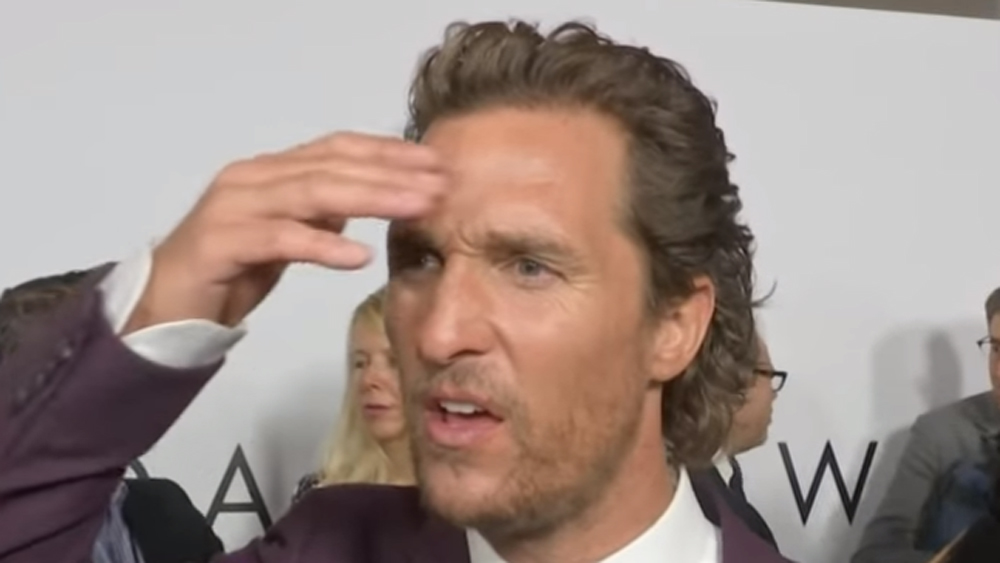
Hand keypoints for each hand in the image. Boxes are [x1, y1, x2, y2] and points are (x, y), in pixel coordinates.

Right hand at [124, 132, 446, 331]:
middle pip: (332, 166)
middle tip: (440, 185)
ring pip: (311, 192)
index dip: (388, 152)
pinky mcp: (220, 243)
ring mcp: (233, 206)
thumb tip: (359, 204)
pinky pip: (279, 240)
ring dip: (371, 198)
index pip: (337, 149)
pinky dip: (321, 246)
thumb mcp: (284, 237)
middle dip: (392, 174)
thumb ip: (316, 214)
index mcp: (271, 171)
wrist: (165, 306)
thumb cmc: (229, 270)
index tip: (436, 163)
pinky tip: (358, 257)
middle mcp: (252, 178)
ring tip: (416, 208)